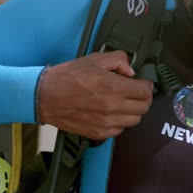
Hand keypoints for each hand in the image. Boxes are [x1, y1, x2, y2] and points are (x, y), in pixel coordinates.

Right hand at [37, 50, 153, 139]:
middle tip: (135, 92)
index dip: (147, 86)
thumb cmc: (67, 78)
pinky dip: (120, 122)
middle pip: (144, 108)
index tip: (143, 84)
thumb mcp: (95, 59)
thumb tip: (131, 72)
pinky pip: (120, 130)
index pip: (145, 92)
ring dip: (132, 111)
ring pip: (134, 120)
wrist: (45, 96)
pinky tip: (111, 112)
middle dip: (143, 98)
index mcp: (113, 87)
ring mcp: (106, 123)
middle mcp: (112, 107)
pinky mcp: (99, 133)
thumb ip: (119, 61)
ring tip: (122, 102)